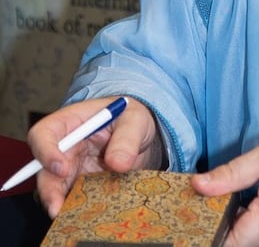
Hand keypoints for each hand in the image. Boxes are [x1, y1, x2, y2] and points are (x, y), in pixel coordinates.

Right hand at [28, 97, 162, 218]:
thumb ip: (127, 138)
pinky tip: (87, 216)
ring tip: (73, 216)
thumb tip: (118, 163)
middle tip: (58, 208)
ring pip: (56, 190)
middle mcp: (65, 147)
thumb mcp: (134, 119)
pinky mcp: (81, 185)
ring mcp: (72, 168)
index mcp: (70, 122)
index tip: (63, 169)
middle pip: (45, 168)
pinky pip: (75, 199)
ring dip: (62, 204)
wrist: (141, 132)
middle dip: (49, 190)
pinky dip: (79, 208)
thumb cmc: (131, 117)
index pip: (43, 134)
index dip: (46, 152)